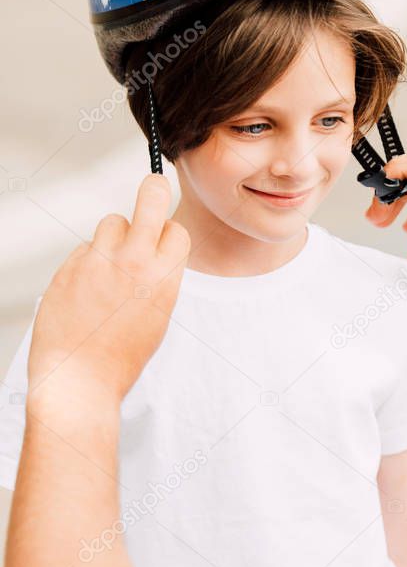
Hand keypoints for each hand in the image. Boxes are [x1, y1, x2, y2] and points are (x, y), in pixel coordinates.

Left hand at [27, 174, 190, 407]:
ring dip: (114, 237)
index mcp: (163, 279)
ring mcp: (99, 261)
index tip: (162, 237)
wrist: (79, 378)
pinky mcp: (70, 266)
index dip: (170, 232)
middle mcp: (134, 262)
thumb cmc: (121, 358)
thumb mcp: (157, 318)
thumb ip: (158, 280)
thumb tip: (153, 252)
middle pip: (150, 196)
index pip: (176, 228)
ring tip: (109, 268)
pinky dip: (88, 263)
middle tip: (152, 188)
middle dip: (153, 189)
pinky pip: (85, 249)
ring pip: (111, 221)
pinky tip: (86, 291)